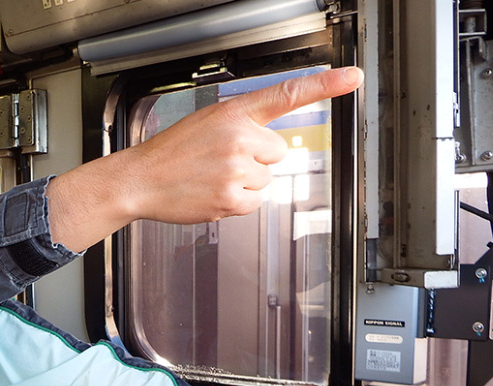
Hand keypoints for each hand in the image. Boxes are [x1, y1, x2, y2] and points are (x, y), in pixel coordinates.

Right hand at [47, 66, 363, 251]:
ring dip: (246, 182)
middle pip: (278, 152)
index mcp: (233, 113)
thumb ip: (242, 127)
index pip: (287, 94)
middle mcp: (239, 138)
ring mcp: (237, 170)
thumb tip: (273, 146)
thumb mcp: (206, 123)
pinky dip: (239, 201)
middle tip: (222, 161)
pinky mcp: (234, 199)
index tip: (352, 77)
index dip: (325, 85)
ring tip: (213, 178)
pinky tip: (214, 192)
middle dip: (256, 159)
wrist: (140, 181)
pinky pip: (257, 201)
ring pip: (267, 178)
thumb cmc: (171, 154)